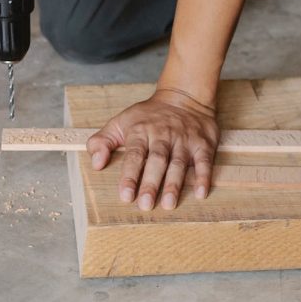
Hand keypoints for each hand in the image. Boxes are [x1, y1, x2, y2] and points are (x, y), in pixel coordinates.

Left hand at [86, 88, 219, 210]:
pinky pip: (204, 160)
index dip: (129, 175)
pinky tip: (200, 193)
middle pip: (157, 161)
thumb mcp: (120, 122)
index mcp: (140, 131)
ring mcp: (184, 139)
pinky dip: (204, 176)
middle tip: (144, 205)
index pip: (134, 155)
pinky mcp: (203, 143)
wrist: (183, 96)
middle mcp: (163, 135)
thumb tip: (96, 163)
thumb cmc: (148, 116)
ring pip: (178, 162)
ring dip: (174, 184)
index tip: (125, 195)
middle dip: (150, 183)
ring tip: (168, 203)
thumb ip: (103, 141)